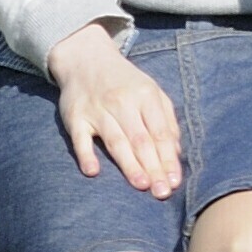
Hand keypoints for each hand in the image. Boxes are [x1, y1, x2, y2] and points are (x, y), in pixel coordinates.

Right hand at [48, 22, 181, 198]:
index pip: (160, 133)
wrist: (86, 58)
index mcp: (146, 96)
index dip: (168, 158)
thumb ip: (167, 120)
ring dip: (129, 165)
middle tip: (162, 192)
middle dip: (153, 167)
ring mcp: (97, 110)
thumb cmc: (126, 82)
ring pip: (116, 141)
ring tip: (142, 185)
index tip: (175, 181)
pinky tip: (93, 171)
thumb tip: (176, 152)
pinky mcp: (75, 117)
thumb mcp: (152, 92)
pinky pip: (80, 138)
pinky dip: (86, 154)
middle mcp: (122, 102)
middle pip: (141, 140)